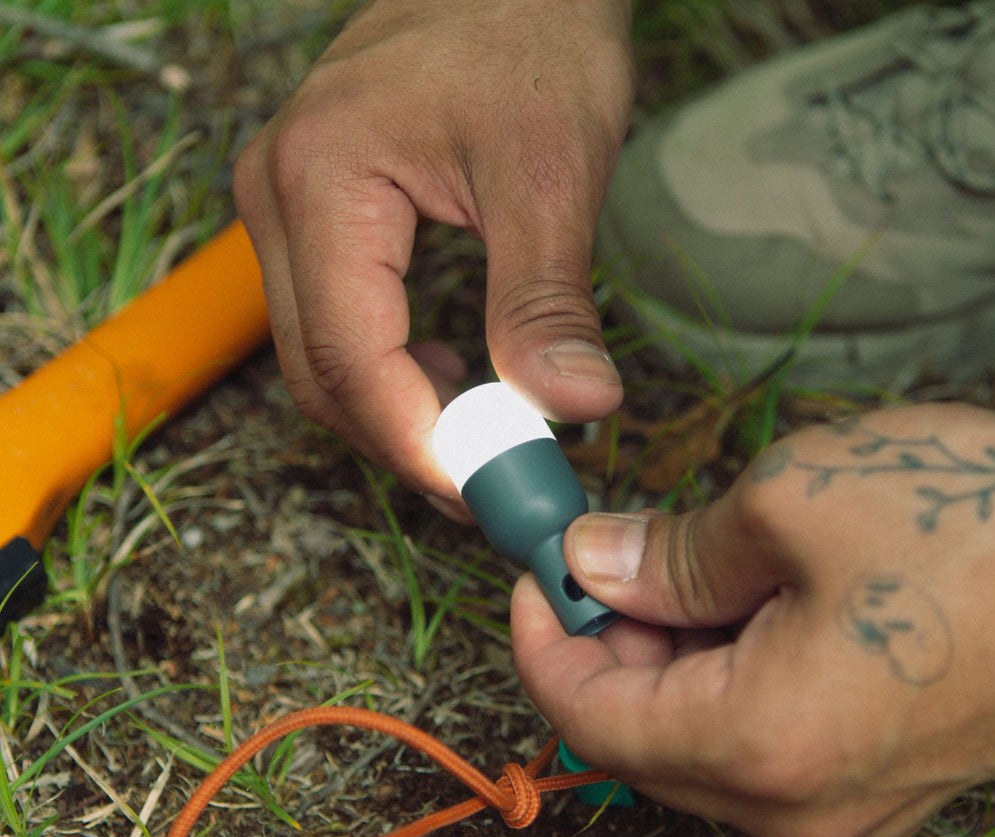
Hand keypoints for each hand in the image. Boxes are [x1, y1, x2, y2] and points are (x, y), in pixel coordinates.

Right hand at [233, 0, 631, 509]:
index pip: (348, 359)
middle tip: (491, 483)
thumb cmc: (531, 36)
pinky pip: (329, 323)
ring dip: (394, 414)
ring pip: (317, 358)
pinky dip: (386, 373)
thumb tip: (576, 408)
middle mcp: (277, 197)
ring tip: (479, 440)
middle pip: (319, 373)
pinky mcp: (310, 215)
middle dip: (404, 443)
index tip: (486, 491)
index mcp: (321, 181)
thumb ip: (547, 300)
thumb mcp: (551, 172)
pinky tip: (448, 377)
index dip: (415, 444)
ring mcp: (283, 206)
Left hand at [512, 403, 994, 836]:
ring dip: (663, 656)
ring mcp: (845, 809)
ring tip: (677, 562)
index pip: (590, 717)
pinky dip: (721, 676)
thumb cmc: (979, 522)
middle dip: (601, 643)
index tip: (534, 570)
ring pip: (697, 742)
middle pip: (638, 737)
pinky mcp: (878, 784)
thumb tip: (591, 564)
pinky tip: (741, 600)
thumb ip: (669, 552)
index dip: (541, 638)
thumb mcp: (792, 503)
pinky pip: (760, 744)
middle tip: (601, 552)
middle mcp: (797, 807)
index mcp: (762, 747)